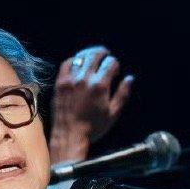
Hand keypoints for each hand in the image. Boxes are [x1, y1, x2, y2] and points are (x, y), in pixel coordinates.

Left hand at [50, 46, 132, 161]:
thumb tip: (130, 79)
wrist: (70, 135)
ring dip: (89, 54)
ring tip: (93, 57)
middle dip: (102, 53)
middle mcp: (85, 79)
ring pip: (81, 57)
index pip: (110, 63)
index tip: (115, 71)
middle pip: (95, 55)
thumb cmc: (93, 128)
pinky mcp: (60, 83)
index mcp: (100, 85)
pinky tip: (77, 64)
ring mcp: (71, 80)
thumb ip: (122, 94)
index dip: (115, 65)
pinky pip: (66, 64)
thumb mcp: (113, 114)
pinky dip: (73, 61)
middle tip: (105, 54)